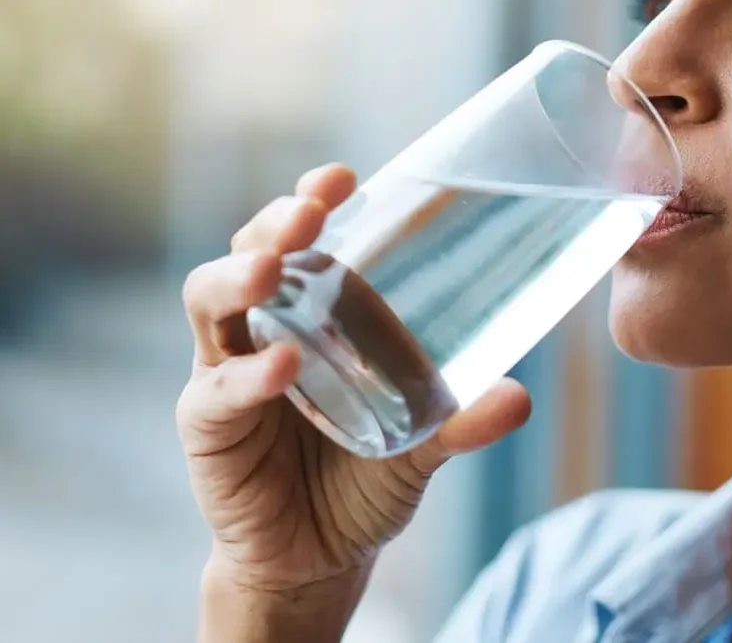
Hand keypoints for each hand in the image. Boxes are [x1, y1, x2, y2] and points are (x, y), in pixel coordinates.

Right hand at [177, 163, 531, 593]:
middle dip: (273, 225)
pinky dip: (247, 377)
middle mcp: (261, 329)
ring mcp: (225, 372)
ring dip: (239, 278)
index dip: (311, 201)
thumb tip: (521, 396)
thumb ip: (462, 420)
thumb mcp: (422, 442)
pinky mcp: (207, 427)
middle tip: (309, 214)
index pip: (301, 240)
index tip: (344, 178)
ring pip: (208, 303)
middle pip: (248, 253)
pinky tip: (282, 368)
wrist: (319, 557)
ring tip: (275, 269)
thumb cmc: (364, 479)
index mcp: (309, 314)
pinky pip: (215, 392)